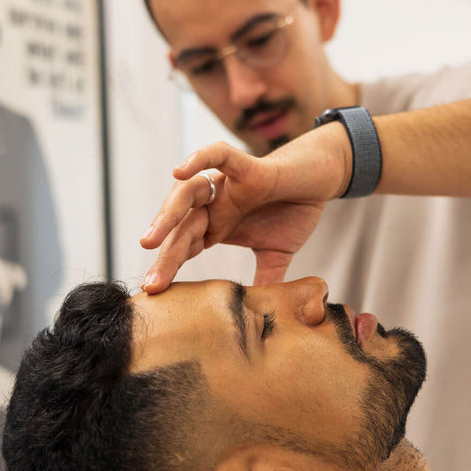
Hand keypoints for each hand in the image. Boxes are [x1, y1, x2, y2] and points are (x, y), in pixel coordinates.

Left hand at [140, 140, 334, 290]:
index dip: (169, 268)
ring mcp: (226, 185)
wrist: (317, 183)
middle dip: (165, 254)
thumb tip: (261, 314)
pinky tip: (179, 170)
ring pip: (188, 192)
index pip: (185, 247)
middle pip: (181, 226)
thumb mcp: (276, 255)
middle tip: (153, 282)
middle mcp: (214, 205)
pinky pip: (218, 156)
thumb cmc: (293, 213)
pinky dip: (199, 159)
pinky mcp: (245, 166)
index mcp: (215, 226)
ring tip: (152, 239)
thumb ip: (265, 280)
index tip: (155, 292)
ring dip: (168, 214)